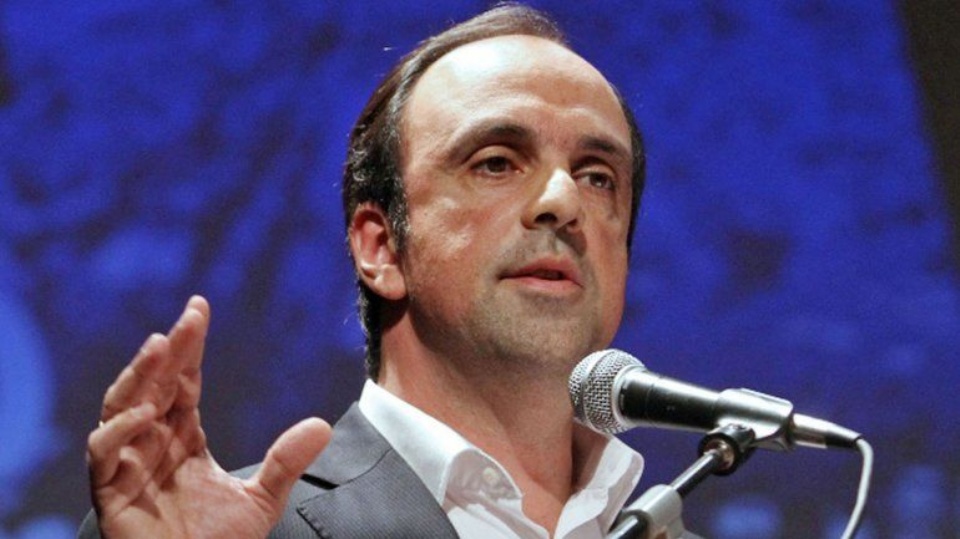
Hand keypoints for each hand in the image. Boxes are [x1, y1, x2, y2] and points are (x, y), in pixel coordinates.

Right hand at [86, 296, 330, 537]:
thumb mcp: (262, 499)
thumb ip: (286, 462)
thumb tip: (322, 425)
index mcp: (181, 437)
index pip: (182, 381)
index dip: (189, 347)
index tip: (200, 309)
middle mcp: (151, 443)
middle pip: (153, 385)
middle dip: (168, 350)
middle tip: (188, 318)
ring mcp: (127, 466)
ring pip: (121, 407)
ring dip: (138, 376)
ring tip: (160, 345)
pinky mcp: (110, 494)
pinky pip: (103, 454)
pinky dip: (118, 431)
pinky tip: (146, 413)